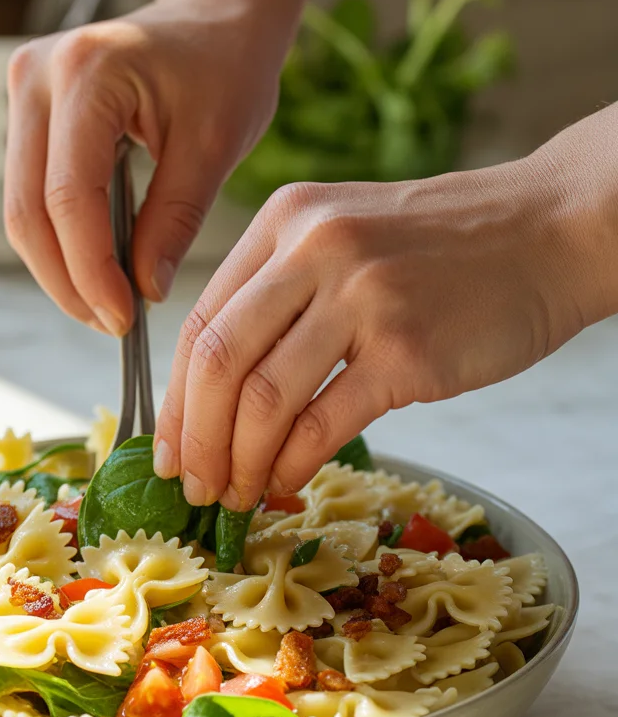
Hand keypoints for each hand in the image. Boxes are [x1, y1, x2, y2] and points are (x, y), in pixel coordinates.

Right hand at [3, 3, 282, 335]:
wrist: (216, 13)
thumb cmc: (227, 65)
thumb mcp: (214, 146)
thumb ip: (174, 221)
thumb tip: (143, 292)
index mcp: (86, 72)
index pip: (68, 197)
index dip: (90, 270)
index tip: (123, 319)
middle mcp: (37, 75)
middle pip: (28, 209)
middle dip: (67, 280)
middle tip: (113, 325)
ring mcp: (24, 89)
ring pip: (21, 208)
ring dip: (59, 266)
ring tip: (109, 304)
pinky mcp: (28, 109)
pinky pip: (31, 191)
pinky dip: (61, 238)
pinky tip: (97, 268)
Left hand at [154, 136, 607, 509]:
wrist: (547, 231)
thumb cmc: (442, 249)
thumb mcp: (344, 239)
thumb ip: (281, 295)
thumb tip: (219, 395)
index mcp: (285, 221)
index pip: (202, 322)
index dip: (175, 400)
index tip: (169, 450)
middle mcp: (312, 249)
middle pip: (219, 363)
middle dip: (196, 440)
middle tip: (194, 487)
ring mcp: (360, 296)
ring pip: (263, 398)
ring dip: (239, 462)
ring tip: (236, 495)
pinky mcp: (405, 348)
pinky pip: (322, 422)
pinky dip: (291, 465)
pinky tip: (284, 484)